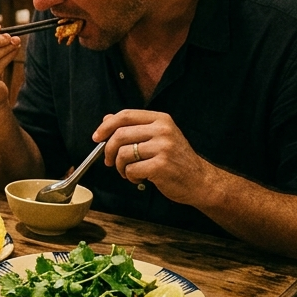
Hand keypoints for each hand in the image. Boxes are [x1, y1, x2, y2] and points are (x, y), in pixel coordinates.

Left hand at [92, 110, 216, 206]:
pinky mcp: (161, 165)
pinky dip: (130, 177)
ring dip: (120, 166)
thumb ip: (134, 128)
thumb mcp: (159, 137)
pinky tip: (139, 179)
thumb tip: (107, 119)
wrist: (200, 181)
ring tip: (129, 172)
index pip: (125, 115)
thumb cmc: (177, 160)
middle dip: (109, 150)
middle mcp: (163, 130)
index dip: (106, 126)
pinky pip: (131, 170)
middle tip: (110, 161)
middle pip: (120, 135)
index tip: (96, 137)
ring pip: (123, 154)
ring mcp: (163, 148)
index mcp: (161, 120)